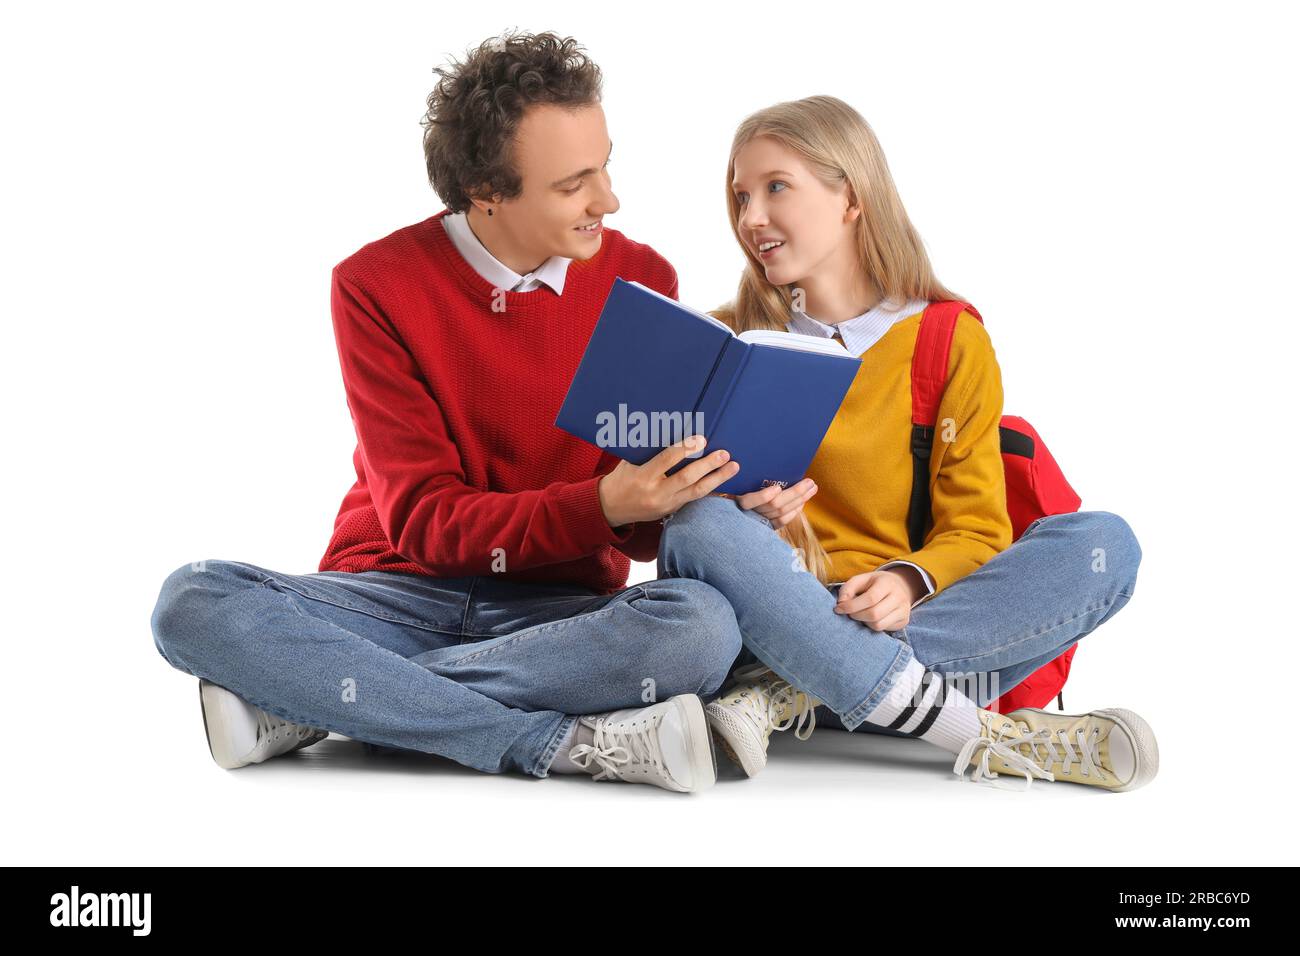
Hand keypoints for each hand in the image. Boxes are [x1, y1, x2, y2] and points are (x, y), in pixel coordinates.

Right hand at [597, 435, 739, 527]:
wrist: (610, 508)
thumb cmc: (621, 478)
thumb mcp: (630, 461)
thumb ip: (649, 449)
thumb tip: (669, 427)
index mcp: (643, 477)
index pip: (667, 460)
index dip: (685, 449)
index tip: (701, 438)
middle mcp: (656, 493)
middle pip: (687, 478)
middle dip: (708, 465)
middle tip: (725, 454)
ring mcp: (665, 505)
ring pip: (696, 492)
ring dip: (717, 479)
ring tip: (733, 467)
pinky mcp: (672, 511)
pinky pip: (694, 499)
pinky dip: (710, 489)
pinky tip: (723, 480)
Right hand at [733, 478, 816, 529]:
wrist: (728, 512)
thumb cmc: (735, 485)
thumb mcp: (736, 479)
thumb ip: (745, 473)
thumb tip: (760, 457)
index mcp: (736, 499)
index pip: (749, 501)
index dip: (763, 496)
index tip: (776, 487)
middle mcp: (746, 512)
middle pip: (774, 505)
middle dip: (794, 493)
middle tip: (810, 482)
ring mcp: (756, 521)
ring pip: (781, 512)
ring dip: (799, 500)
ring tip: (812, 488)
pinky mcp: (764, 527)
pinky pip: (781, 522)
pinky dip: (793, 512)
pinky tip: (802, 502)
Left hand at [833, 568, 923, 631]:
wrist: (898, 587)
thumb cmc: (874, 584)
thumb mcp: (860, 580)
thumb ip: (847, 589)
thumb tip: (841, 603)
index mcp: (887, 583)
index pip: (870, 598)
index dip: (852, 606)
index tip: (838, 608)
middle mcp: (899, 597)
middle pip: (874, 614)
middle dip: (856, 616)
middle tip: (849, 613)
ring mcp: (904, 610)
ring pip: (878, 625)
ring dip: (863, 622)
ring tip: (859, 615)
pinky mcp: (904, 621)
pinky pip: (883, 629)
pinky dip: (871, 626)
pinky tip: (868, 619)